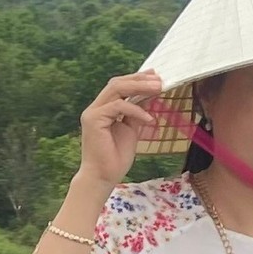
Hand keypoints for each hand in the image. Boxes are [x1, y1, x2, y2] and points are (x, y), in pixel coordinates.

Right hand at [76, 70, 161, 188]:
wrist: (103, 178)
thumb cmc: (115, 158)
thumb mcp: (131, 130)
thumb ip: (136, 113)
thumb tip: (149, 97)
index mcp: (103, 109)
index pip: (119, 86)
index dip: (137, 78)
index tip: (155, 76)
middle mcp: (96, 108)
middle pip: (117, 83)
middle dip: (140, 79)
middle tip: (159, 80)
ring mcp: (93, 113)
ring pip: (117, 89)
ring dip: (139, 87)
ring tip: (158, 89)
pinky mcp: (93, 120)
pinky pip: (118, 106)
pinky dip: (136, 110)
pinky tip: (149, 118)